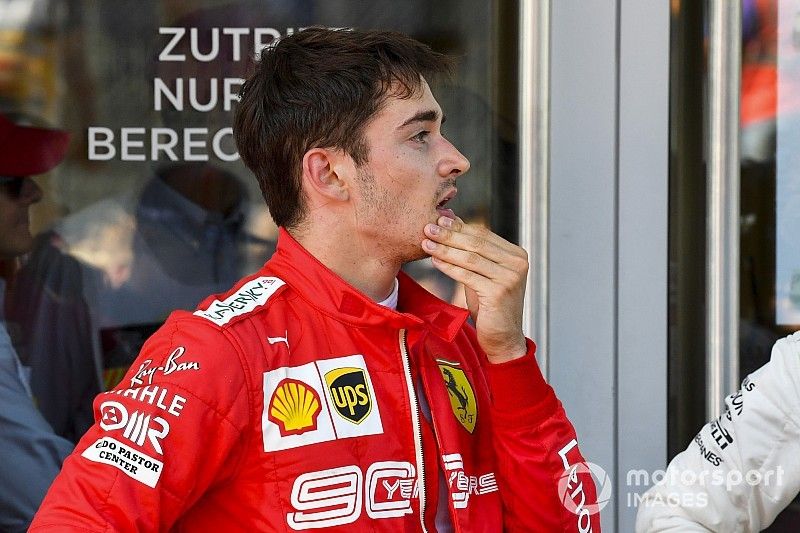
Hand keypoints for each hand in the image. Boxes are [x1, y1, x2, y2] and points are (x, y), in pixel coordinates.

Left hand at [422, 216, 527, 362]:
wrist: (502, 337)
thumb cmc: (490, 304)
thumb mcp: (482, 272)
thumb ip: (472, 250)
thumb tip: (452, 220)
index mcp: (516, 255)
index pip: (483, 234)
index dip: (459, 227)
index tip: (439, 220)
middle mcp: (517, 264)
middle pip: (477, 243)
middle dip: (449, 235)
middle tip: (428, 228)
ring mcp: (510, 278)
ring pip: (470, 258)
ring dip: (445, 249)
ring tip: (426, 244)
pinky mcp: (498, 293)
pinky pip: (467, 275)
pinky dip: (449, 267)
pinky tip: (435, 261)